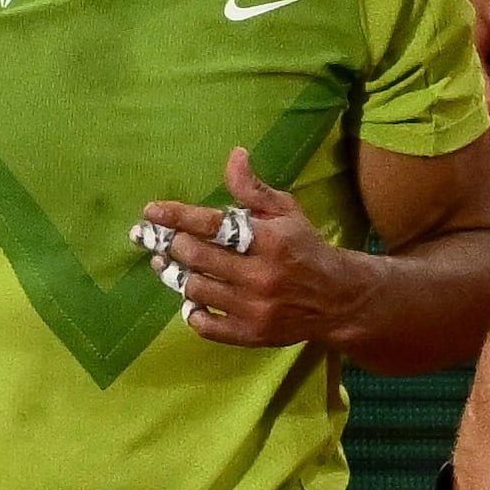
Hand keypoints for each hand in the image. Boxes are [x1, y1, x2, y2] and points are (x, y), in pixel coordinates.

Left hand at [133, 148, 360, 349]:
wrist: (338, 299)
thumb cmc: (305, 248)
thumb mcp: (286, 212)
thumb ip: (254, 188)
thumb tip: (234, 155)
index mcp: (269, 239)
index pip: (213, 224)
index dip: (177, 216)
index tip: (151, 211)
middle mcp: (260, 275)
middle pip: (197, 257)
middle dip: (173, 245)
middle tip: (162, 240)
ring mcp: (255, 308)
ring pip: (196, 289)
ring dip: (176, 276)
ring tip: (166, 266)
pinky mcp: (251, 334)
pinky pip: (206, 326)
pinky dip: (192, 312)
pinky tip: (190, 300)